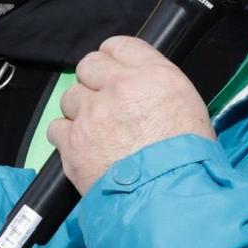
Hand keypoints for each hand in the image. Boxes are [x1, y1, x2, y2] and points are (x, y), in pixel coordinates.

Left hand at [48, 36, 214, 193]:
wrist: (169, 201)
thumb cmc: (188, 163)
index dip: (114, 58)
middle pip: (90, 65)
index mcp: (154, 76)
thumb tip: (141, 85)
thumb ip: (158, 87)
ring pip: (71, 96)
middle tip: (104, 102)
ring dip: (81, 111)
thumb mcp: (189, 109)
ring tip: (99, 132)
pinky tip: (84, 148)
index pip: (121, 45)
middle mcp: (120, 88)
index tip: (112, 70)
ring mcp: (92, 114)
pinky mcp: (73, 141)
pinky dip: (67, 137)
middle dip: (94, 81)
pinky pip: (57, 127)